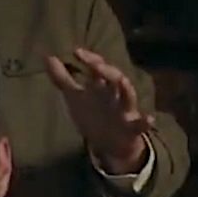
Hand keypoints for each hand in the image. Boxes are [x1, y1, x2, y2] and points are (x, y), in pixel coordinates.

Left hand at [45, 47, 153, 173]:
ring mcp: (124, 110)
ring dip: (126, 89)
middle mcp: (114, 94)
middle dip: (107, 70)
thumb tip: (48, 57)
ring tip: (122, 80)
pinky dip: (145, 122)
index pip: (98, 67)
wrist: (111, 144)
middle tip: (96, 65)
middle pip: (115, 77)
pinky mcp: (132, 129)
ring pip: (128, 96)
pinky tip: (149, 119)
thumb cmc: (94, 115)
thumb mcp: (76, 98)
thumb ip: (62, 79)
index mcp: (101, 86)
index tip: (77, 52)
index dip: (90, 59)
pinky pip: (141, 125)